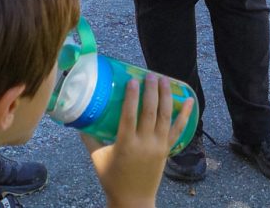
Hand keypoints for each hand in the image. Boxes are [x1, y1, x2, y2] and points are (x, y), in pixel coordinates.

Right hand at [83, 75, 193, 207]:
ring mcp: (158, 147)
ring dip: (166, 96)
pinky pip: (178, 130)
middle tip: (151, 75)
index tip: (133, 80)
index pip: (130, 115)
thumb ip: (89, 140)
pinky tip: (190, 100)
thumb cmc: (112, 180)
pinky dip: (185, 114)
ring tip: (165, 79)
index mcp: (125, 145)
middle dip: (152, 91)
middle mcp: (144, 144)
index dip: (132, 97)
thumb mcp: (97, 159)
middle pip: (150, 112)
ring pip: (166, 117)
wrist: (133, 201)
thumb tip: (80, 120)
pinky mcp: (167, 150)